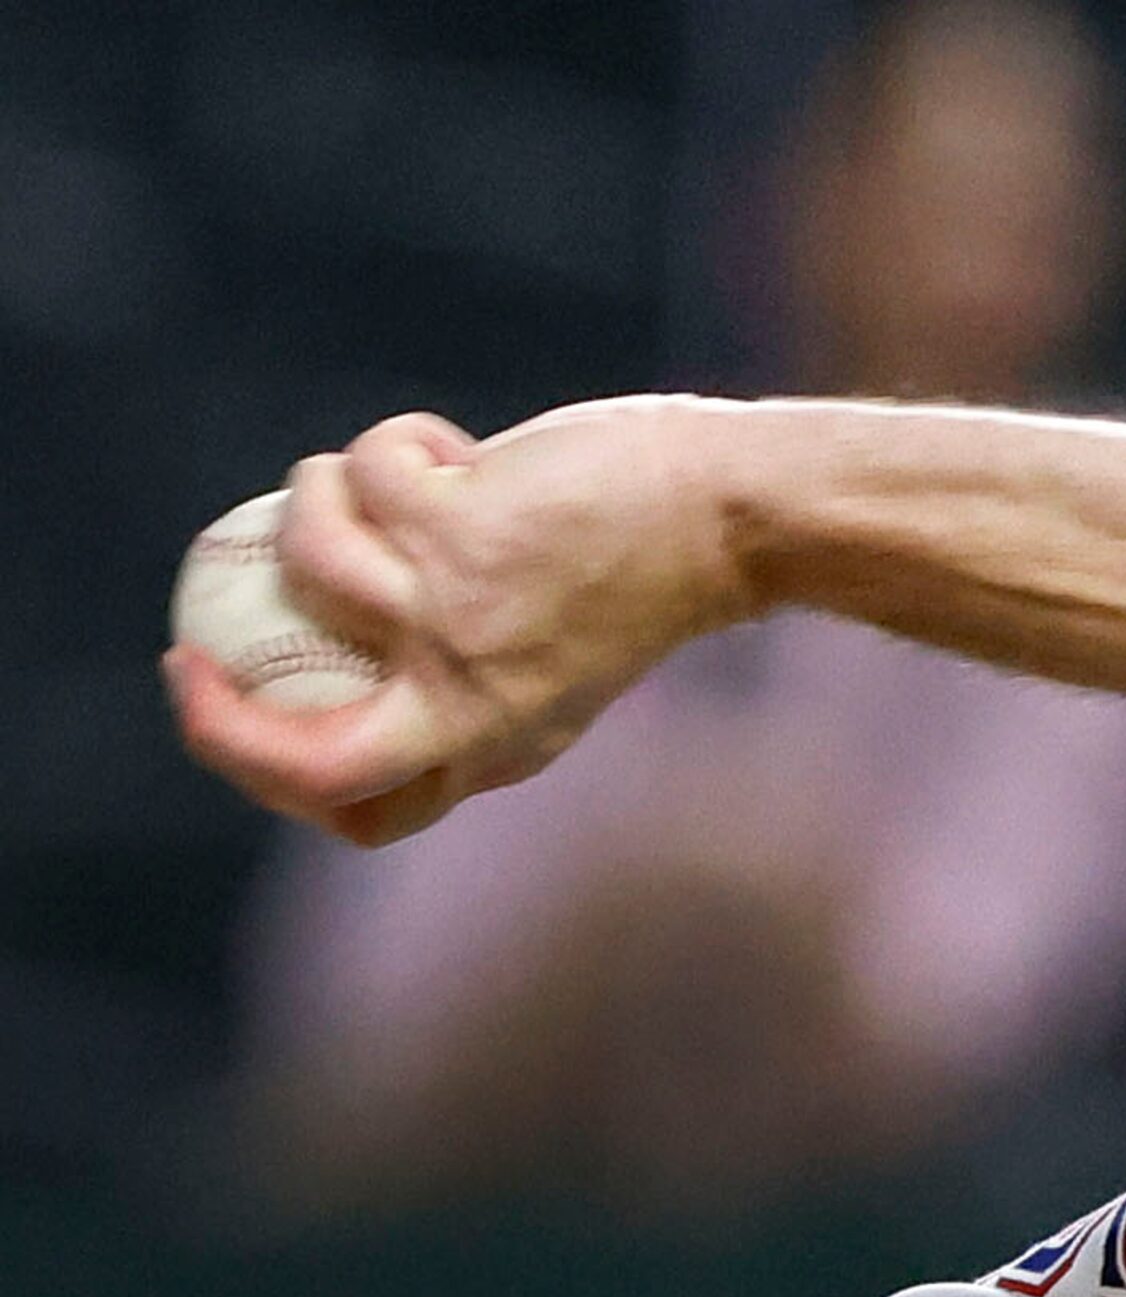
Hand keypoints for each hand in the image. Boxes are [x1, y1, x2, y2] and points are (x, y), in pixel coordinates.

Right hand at [165, 395, 754, 844]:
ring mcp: (459, 623)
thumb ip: (462, 682)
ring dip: (310, 497)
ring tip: (360, 477)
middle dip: (217, 726)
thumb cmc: (632, 577)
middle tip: (187, 658)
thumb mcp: (549, 662)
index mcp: (491, 746)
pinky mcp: (462, 538)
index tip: (232, 709)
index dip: (271, 776)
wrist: (727, 518)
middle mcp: (471, 706)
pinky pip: (364, 478)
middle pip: (307, 763)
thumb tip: (338, 653)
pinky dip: (383, 447)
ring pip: (306, 562)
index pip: (361, 809)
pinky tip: (445, 450)